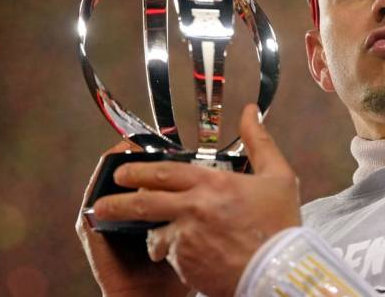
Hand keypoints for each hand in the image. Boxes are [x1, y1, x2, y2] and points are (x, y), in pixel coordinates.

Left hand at [93, 104, 302, 295]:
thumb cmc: (281, 225)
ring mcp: (186, 239)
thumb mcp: (278, 176)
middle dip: (116, 201)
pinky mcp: (186, 266)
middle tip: (103, 203)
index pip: (164, 171)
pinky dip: (176, 257)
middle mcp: (192, 208)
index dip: (138, 170)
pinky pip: (171, 258)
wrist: (281, 272)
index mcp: (212, 183)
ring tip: (155, 241)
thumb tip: (250, 112)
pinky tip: (192, 257)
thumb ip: (259, 141)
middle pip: (142, 202)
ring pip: (155, 234)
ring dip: (154, 236)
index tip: (122, 172)